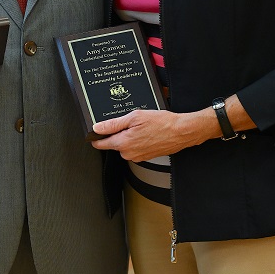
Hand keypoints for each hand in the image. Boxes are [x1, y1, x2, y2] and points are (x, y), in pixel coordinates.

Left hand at [91, 109, 216, 161]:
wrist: (181, 132)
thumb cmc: (162, 123)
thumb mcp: (134, 117)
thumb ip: (113, 123)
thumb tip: (98, 128)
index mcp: (123, 143)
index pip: (101, 144)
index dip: (96, 137)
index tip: (93, 133)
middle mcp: (129, 153)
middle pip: (114, 143)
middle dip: (117, 133)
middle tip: (129, 122)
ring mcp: (138, 157)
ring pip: (125, 145)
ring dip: (128, 136)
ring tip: (141, 126)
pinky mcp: (145, 157)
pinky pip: (135, 148)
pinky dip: (137, 140)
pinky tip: (146, 132)